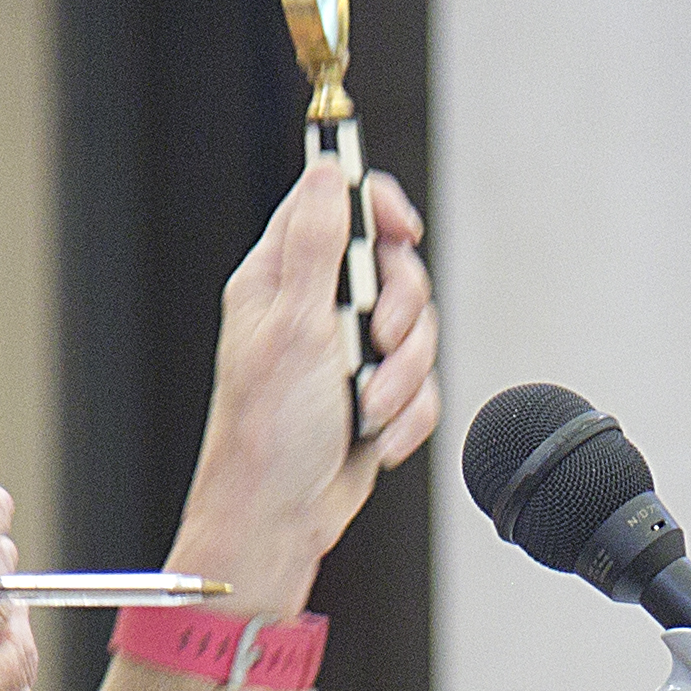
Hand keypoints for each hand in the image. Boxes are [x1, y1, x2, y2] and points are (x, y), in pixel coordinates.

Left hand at [171, 158, 440, 620]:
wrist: (278, 520)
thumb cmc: (268, 434)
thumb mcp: (295, 326)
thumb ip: (318, 245)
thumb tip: (327, 170)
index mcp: (280, 279)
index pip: (337, 203)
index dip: (379, 208)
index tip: (402, 232)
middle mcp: (314, 308)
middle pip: (394, 266)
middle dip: (402, 312)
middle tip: (377, 343)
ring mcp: (346, 352)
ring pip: (416, 329)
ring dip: (405, 376)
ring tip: (369, 410)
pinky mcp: (374, 394)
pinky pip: (422, 384)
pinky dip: (408, 414)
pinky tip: (375, 439)